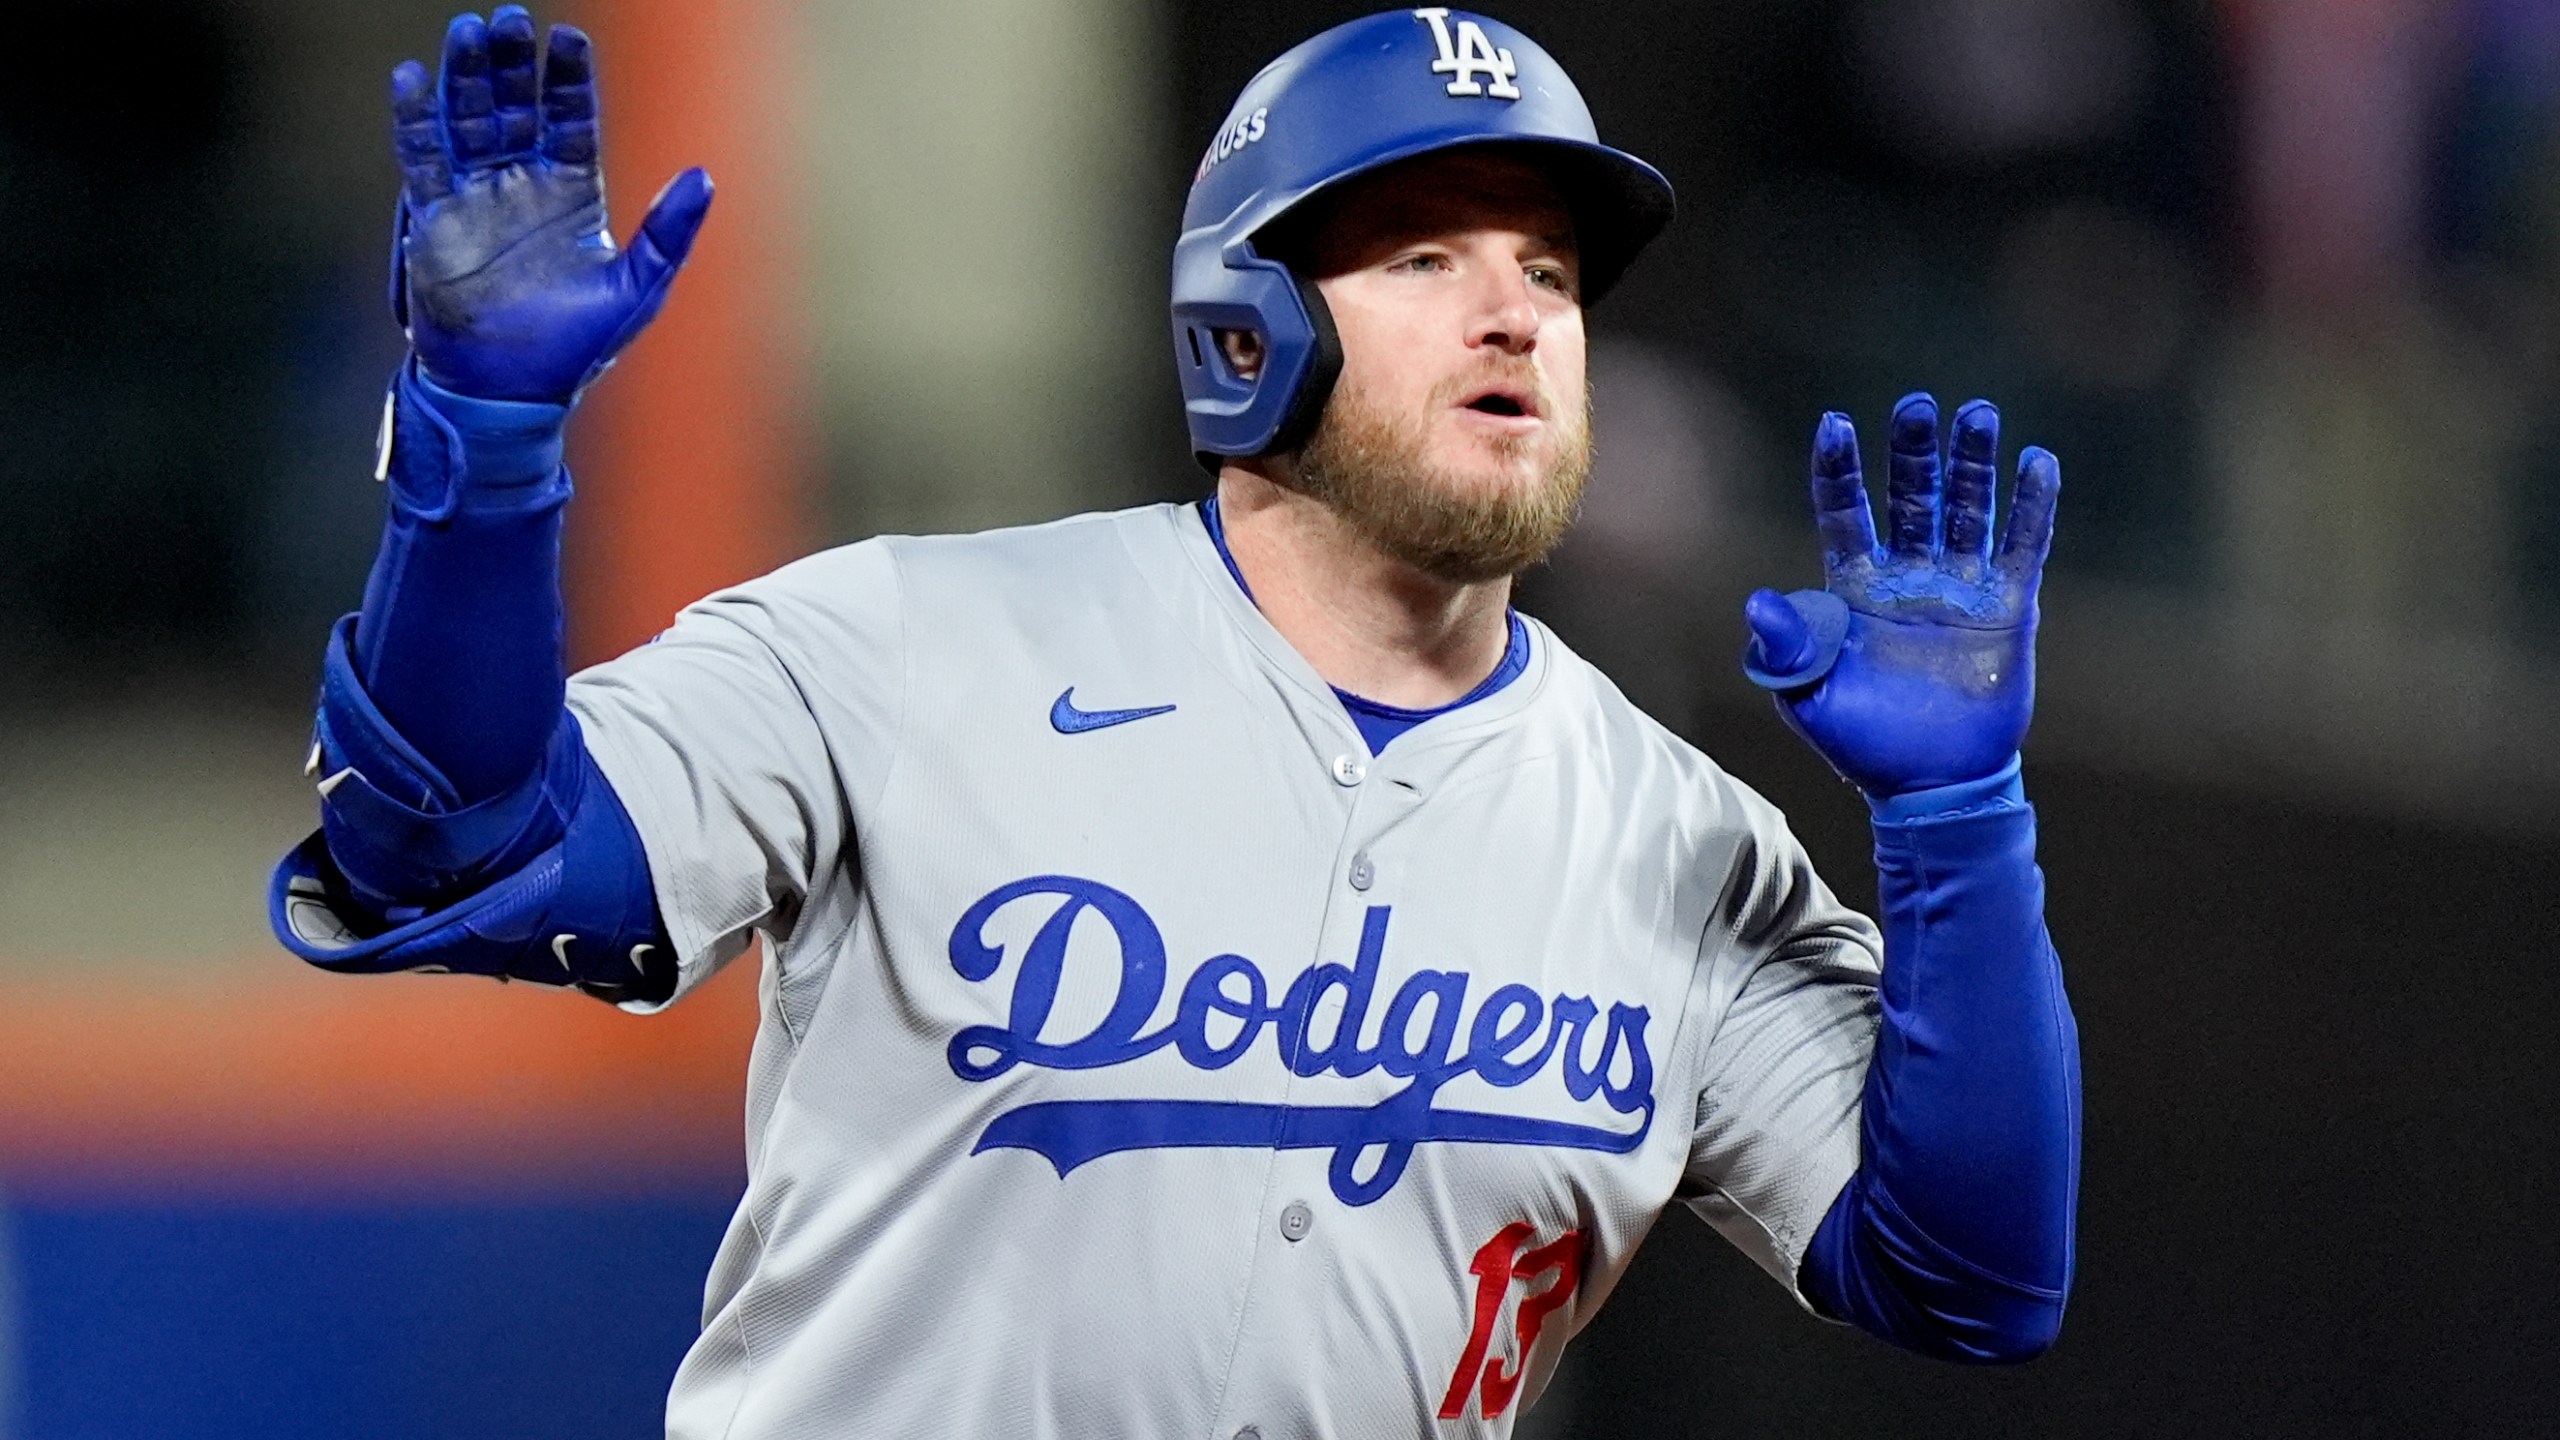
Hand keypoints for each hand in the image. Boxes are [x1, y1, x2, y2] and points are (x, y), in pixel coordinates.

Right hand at [388, 8, 712, 401]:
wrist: (510, 392)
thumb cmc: (577, 347)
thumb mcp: (637, 289)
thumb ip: (669, 232)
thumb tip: (704, 176)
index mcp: (573, 194)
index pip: (571, 120)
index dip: (568, 81)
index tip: (567, 40)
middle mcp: (523, 186)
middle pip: (515, 108)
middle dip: (511, 65)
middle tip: (508, 20)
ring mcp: (476, 198)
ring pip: (468, 121)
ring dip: (465, 78)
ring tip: (467, 33)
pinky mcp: (434, 220)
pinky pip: (422, 160)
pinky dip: (415, 121)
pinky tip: (411, 80)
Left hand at [1741, 394, 2058, 796]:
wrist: (1929, 786)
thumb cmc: (1861, 743)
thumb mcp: (1808, 699)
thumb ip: (1785, 649)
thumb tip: (1759, 602)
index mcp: (1854, 590)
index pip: (1844, 515)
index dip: (1839, 471)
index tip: (1836, 424)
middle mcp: (1907, 578)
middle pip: (1911, 498)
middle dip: (1913, 452)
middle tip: (1916, 407)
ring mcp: (1959, 589)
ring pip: (1967, 510)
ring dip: (1973, 464)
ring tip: (1977, 414)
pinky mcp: (2007, 609)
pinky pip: (2023, 548)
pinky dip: (2031, 508)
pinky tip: (2037, 463)